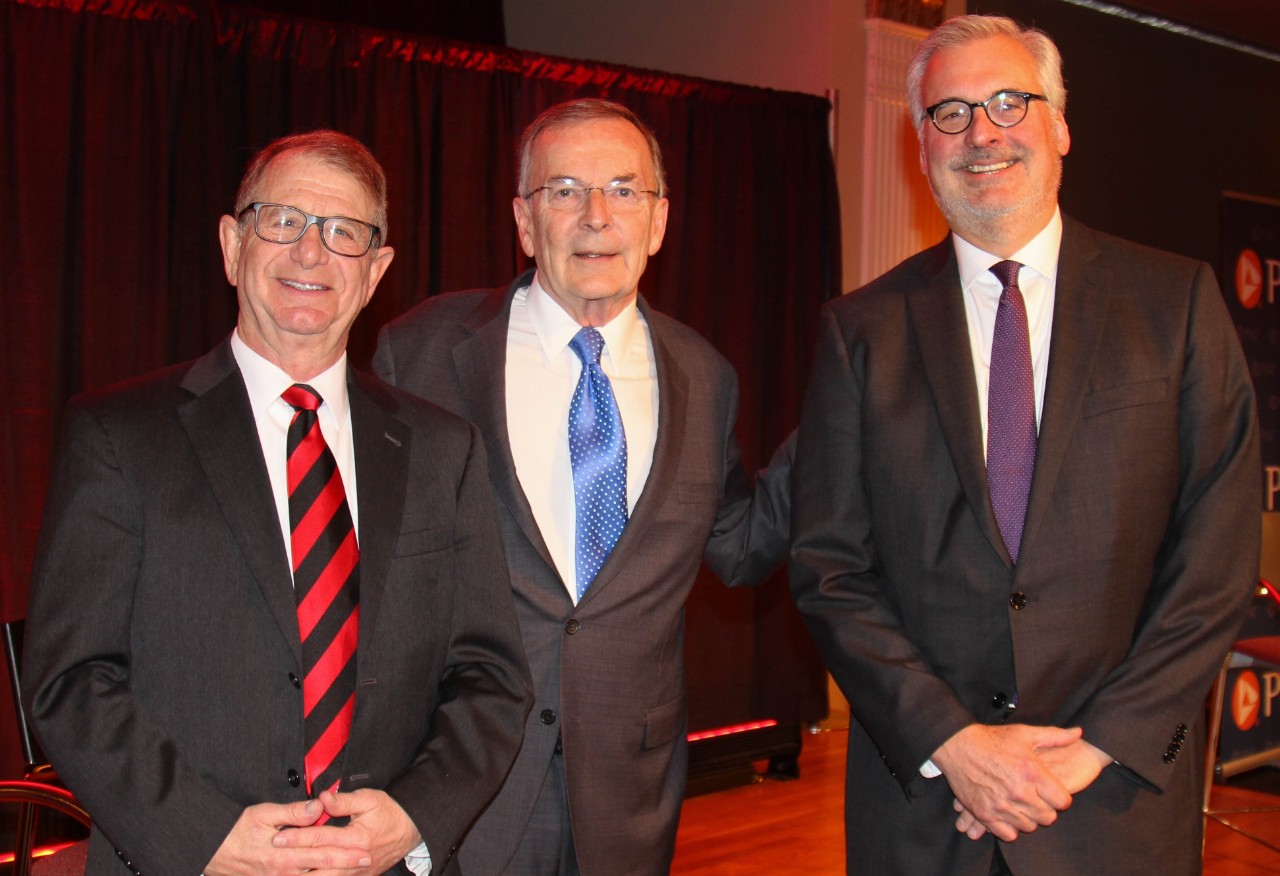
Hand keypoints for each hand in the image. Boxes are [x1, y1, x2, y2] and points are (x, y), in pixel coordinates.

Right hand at [205, 799, 371, 874]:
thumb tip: (318, 808)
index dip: (345, 852)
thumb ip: (293, 813)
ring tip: (353, 872)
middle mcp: (283, 872)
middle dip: (346, 867)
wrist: (211, 850)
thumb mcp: (263, 814)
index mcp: (284, 854)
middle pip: (322, 871)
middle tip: (367, 861)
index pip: (322, 853)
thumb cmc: (236, 830)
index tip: (364, 849)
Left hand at [272, 789, 421, 875]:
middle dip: (293, 860)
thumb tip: (322, 799)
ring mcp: (357, 872)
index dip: (297, 837)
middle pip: (318, 862)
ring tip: (284, 872)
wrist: (412, 829)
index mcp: (357, 838)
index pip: (320, 838)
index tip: (278, 837)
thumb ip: (344, 801)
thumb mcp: (369, 799)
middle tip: (273, 857)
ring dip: (304, 875)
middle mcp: (356, 859)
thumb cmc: (390, 811)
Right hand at [952, 735, 1110, 838]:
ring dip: (1028, 817)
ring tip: (1020, 804)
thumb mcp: (1025, 734)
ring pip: (1029, 826)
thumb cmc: (992, 739)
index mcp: (1032, 772)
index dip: (1060, 797)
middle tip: (1036, 798)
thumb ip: (1055, 736)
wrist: (957, 746)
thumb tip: (1078, 733)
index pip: (1063, 801)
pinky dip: (1010, 827)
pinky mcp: (985, 814)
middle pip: (1048, 817)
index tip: (1051, 791)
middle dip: (1046, 808)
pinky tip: (1007, 813)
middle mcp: (1019, 792)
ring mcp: (1001, 805)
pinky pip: (1008, 834)